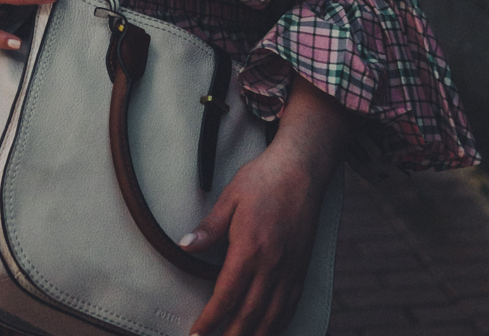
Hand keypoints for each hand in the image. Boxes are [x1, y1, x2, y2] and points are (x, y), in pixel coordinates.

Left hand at [181, 139, 323, 335]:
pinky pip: (290, 305)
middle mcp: (271, 264)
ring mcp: (289, 268)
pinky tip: (269, 330)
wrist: (302, 168)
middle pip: (248, 315)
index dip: (209, 321)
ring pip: (272, 317)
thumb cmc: (265, 179)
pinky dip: (278, 324)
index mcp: (249, 248)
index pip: (225, 297)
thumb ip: (209, 227)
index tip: (197, 334)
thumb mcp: (231, 197)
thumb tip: (185, 244)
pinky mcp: (302, 266)